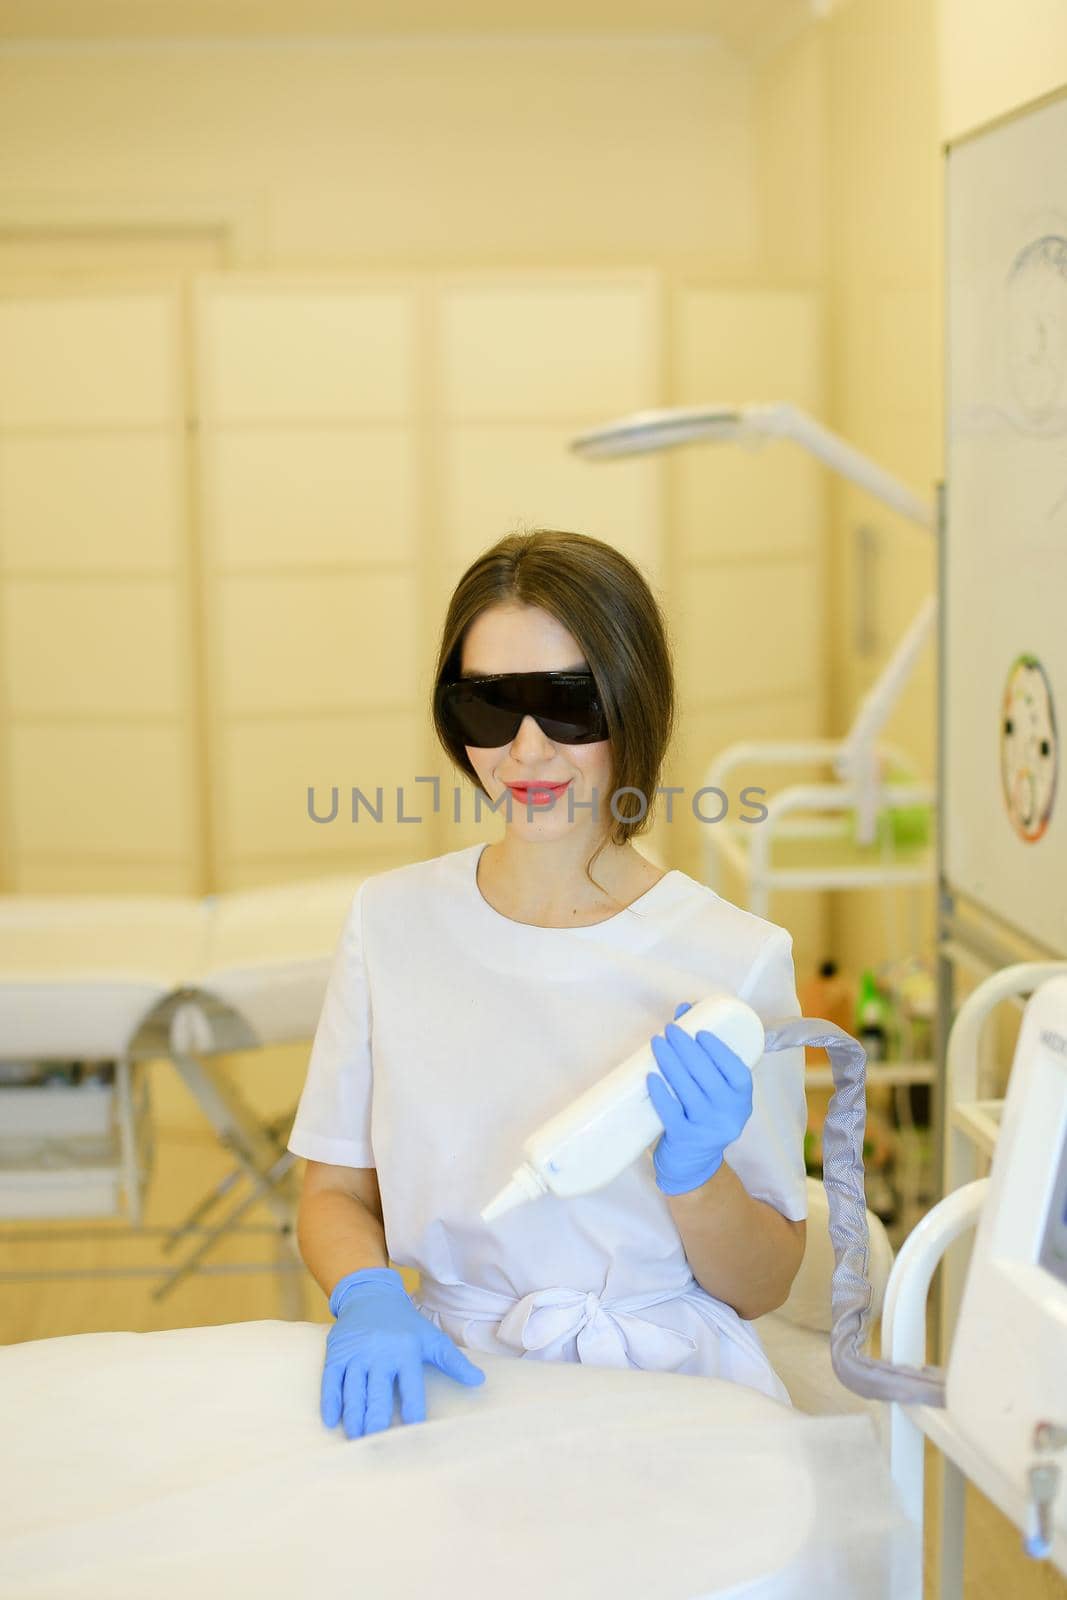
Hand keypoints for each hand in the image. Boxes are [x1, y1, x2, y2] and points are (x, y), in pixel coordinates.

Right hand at [322, 1266, 484, 1438]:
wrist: (370, 1295)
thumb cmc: (405, 1323)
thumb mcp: (431, 1338)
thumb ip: (454, 1362)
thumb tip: (480, 1381)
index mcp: (406, 1351)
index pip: (411, 1388)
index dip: (413, 1412)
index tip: (414, 1435)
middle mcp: (380, 1353)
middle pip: (378, 1394)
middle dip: (378, 1421)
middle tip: (378, 1446)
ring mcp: (356, 1354)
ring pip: (354, 1391)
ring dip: (355, 1417)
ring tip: (357, 1439)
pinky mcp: (337, 1354)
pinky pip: (331, 1381)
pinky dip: (331, 1402)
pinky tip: (332, 1421)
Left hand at [646, 1000, 754, 1195]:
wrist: (693, 1164)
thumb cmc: (705, 1115)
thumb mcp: (717, 1092)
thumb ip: (707, 1058)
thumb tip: (684, 1012)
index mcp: (742, 1099)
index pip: (736, 1072)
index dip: (719, 1050)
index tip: (700, 1032)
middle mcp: (729, 1115)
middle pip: (707, 1076)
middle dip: (687, 1048)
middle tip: (670, 1029)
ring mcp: (708, 1128)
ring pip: (687, 1090)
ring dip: (671, 1062)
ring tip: (657, 1043)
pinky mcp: (685, 1139)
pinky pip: (671, 1112)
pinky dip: (661, 1092)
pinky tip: (651, 1076)